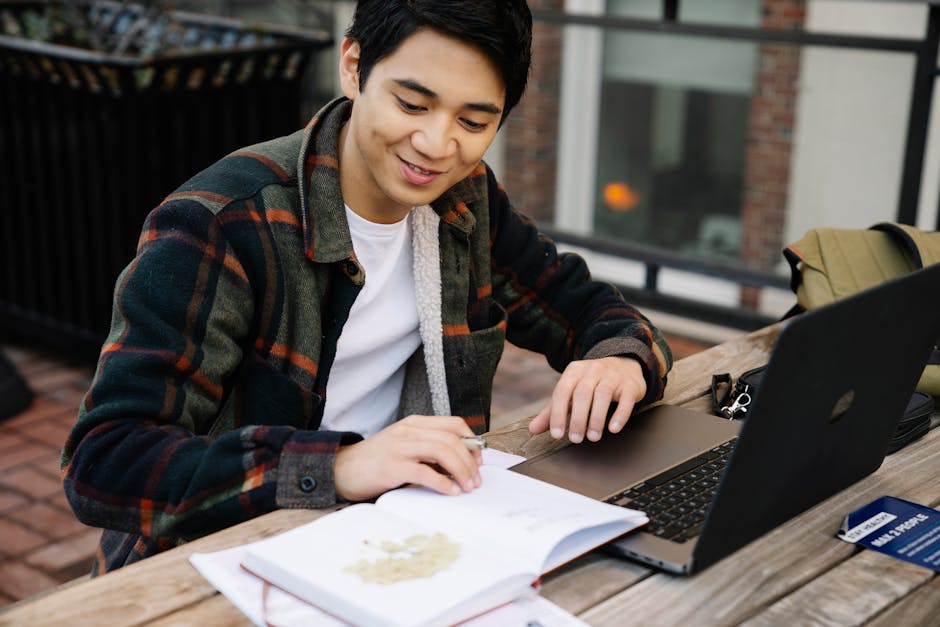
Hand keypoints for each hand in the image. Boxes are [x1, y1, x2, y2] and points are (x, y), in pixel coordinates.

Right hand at [333, 415, 482, 501]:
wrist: (341, 469)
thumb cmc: (376, 461)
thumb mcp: (404, 446)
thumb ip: (428, 449)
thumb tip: (460, 463)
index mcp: (414, 423)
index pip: (453, 424)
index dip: (472, 441)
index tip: (478, 460)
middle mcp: (408, 431)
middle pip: (452, 439)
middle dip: (470, 461)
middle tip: (477, 479)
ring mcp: (400, 447)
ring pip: (443, 452)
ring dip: (462, 471)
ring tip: (468, 486)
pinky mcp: (393, 467)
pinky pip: (426, 473)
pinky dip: (444, 483)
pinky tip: (450, 492)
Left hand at [528, 356, 645, 442]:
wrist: (623, 365)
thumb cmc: (592, 383)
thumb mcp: (571, 392)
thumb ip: (552, 411)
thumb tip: (533, 429)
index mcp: (574, 371)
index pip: (562, 392)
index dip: (558, 414)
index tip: (557, 435)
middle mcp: (592, 370)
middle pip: (582, 394)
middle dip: (578, 419)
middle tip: (576, 439)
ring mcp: (612, 376)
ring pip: (602, 395)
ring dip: (596, 419)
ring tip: (593, 437)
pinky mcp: (629, 385)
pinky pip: (625, 399)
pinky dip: (620, 415)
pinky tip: (613, 428)